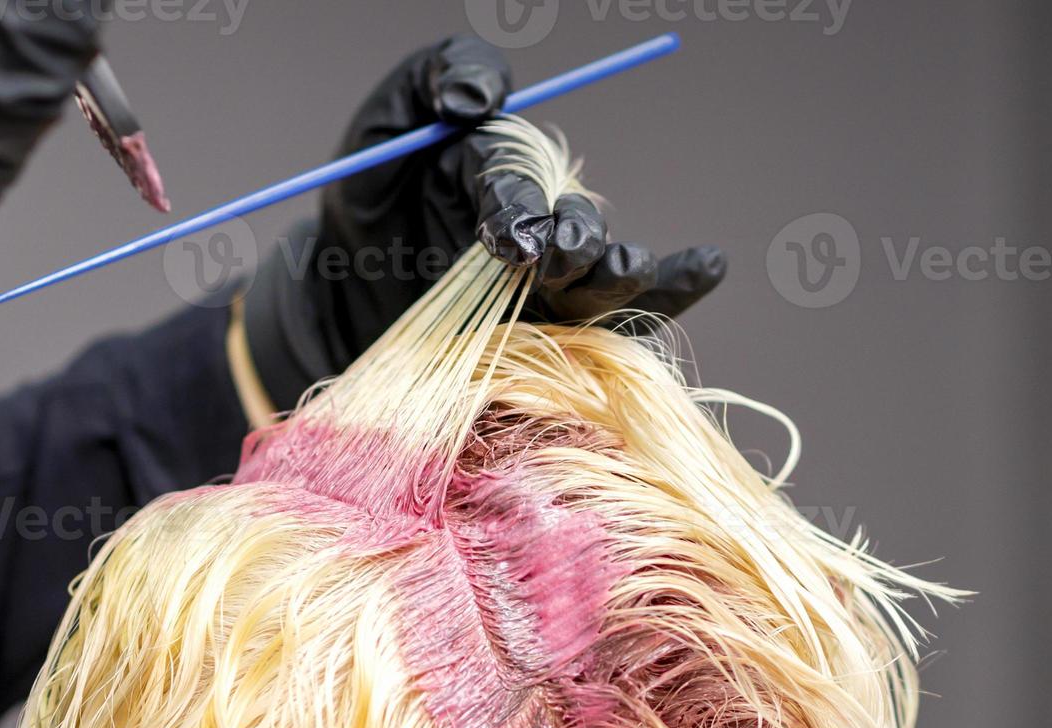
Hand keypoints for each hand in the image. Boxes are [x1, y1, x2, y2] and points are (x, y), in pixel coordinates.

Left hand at [242, 34, 728, 408]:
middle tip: (551, 260)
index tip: (506, 238)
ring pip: (603, 269)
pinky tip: (706, 265)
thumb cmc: (367, 198)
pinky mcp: (559, 326)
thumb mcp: (384, 123)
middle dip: (571, 240)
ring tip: (621, 272)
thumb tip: (479, 95)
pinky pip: (625, 313)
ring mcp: (553, 274)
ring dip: (616, 272)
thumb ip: (435, 77)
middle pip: (574, 220)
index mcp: (500, 160)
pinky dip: (674, 290)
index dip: (518, 200)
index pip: (517, 174)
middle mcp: (540, 214)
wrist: (345, 290)